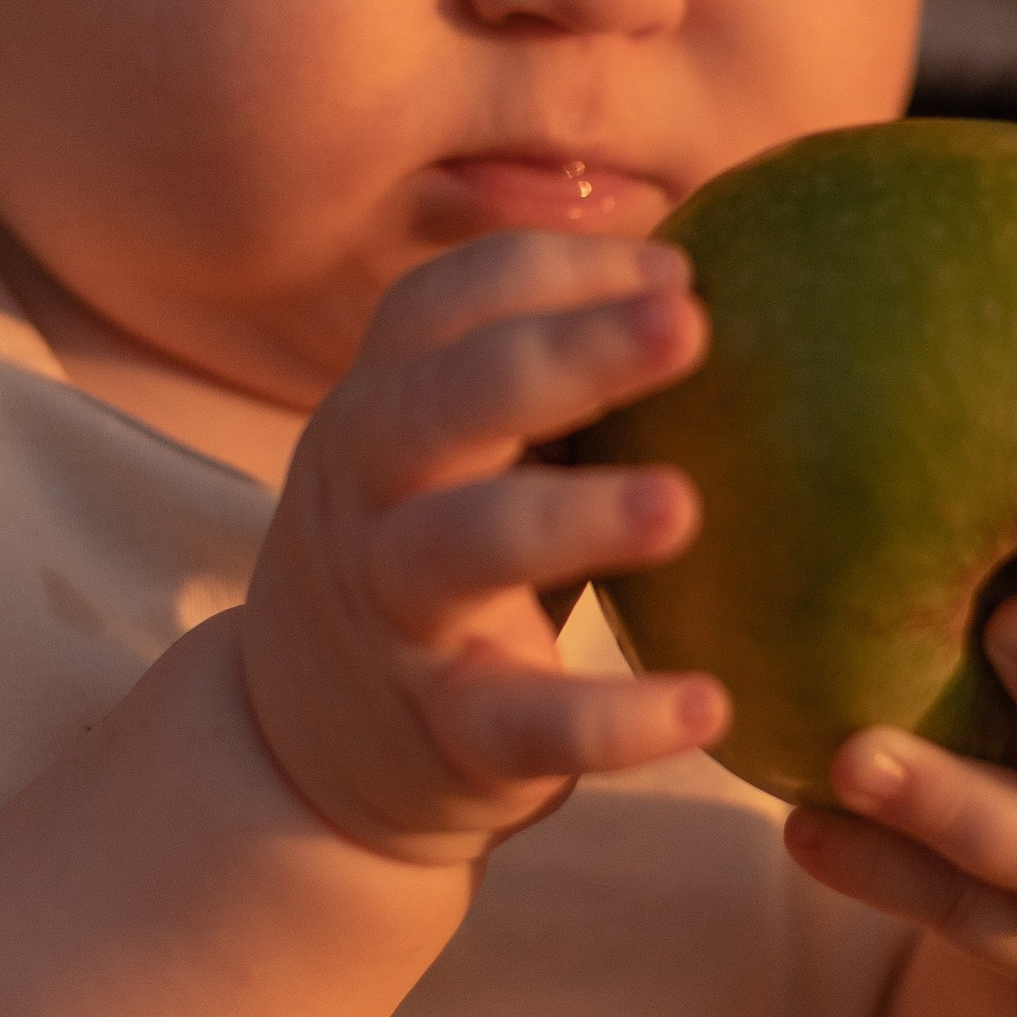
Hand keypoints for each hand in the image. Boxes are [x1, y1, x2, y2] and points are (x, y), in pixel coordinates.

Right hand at [239, 229, 725, 866]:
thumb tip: (708, 276)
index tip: (674, 269)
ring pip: (461, 546)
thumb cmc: (440, 554)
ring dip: (571, 518)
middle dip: (563, 352)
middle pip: (446, 398)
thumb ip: (553, 374)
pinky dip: (611, 718)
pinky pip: (521, 722)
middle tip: (688, 323)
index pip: (442, 304)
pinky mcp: (445, 732)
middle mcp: (374, 493)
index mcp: (388, 405)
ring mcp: (398, 612)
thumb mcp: (464, 450)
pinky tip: (706, 704)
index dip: (551, 271)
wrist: (308, 747)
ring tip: (680, 505)